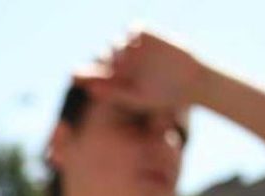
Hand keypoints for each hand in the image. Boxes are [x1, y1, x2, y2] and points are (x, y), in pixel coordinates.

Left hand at [74, 29, 206, 108]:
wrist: (191, 83)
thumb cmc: (162, 96)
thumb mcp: (135, 97)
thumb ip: (112, 92)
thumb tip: (89, 90)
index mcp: (116, 77)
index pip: (94, 73)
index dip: (83, 74)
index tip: (73, 76)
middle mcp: (122, 61)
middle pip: (104, 56)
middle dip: (104, 63)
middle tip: (110, 71)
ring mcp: (134, 47)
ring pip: (116, 43)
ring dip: (117, 51)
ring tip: (122, 63)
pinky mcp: (148, 35)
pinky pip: (134, 29)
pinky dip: (132, 35)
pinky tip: (134, 45)